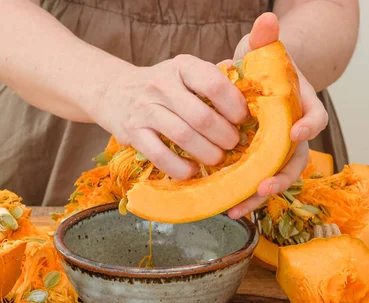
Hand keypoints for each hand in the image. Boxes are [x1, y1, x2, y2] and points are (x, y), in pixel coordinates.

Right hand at [93, 55, 249, 179]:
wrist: (115, 91)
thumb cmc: (163, 85)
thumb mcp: (185, 72)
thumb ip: (215, 78)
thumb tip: (253, 86)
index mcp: (181, 66)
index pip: (214, 83)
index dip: (234, 106)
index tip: (243, 119)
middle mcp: (161, 84)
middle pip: (202, 117)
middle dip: (225, 136)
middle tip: (233, 144)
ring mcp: (145, 109)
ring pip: (184, 137)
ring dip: (207, 153)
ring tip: (217, 157)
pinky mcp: (133, 133)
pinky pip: (161, 156)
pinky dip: (181, 167)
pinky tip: (192, 169)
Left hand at [224, 13, 329, 218]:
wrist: (257, 85)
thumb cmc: (262, 68)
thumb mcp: (262, 51)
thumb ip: (265, 38)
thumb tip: (267, 18)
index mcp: (301, 107)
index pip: (315, 117)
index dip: (308, 126)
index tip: (296, 132)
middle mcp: (293, 133)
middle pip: (296, 160)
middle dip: (281, 175)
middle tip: (263, 186)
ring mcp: (276, 152)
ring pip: (275, 178)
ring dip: (258, 196)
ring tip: (238, 208)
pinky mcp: (258, 163)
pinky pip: (255, 183)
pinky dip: (243, 196)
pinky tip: (226, 207)